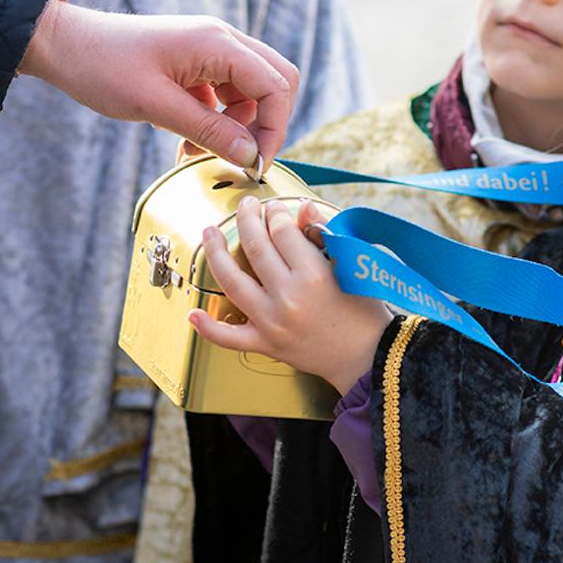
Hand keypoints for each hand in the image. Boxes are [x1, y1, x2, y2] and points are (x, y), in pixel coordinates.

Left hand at [19, 1, 299, 168]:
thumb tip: (250, 157)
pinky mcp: (197, 61)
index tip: (254, 164)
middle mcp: (222, 40)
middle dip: (266, 124)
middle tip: (242, 158)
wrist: (63, 44)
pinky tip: (190, 140)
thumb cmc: (102, 68)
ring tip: (200, 152)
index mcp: (217, 43)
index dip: (274, 128)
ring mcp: (210, 49)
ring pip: (252, 90)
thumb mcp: (155, 106)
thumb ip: (208, 131)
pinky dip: (219, 119)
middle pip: (276, 82)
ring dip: (238, 125)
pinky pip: (226, 92)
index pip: (275, 86)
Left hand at [187, 197, 392, 395]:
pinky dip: (209, 327)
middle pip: (256, 247)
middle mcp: (288, 297)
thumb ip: (324, 233)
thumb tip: (301, 207)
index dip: (276, 212)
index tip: (275, 206)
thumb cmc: (365, 309)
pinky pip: (229, 337)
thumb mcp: (352, 265)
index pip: (283, 232)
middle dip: (246, 220)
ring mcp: (272, 322)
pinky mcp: (266, 344)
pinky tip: (194, 313)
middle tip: (244, 207)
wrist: (368, 356)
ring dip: (215, 254)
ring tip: (209, 234)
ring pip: (232, 282)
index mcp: (313, 274)